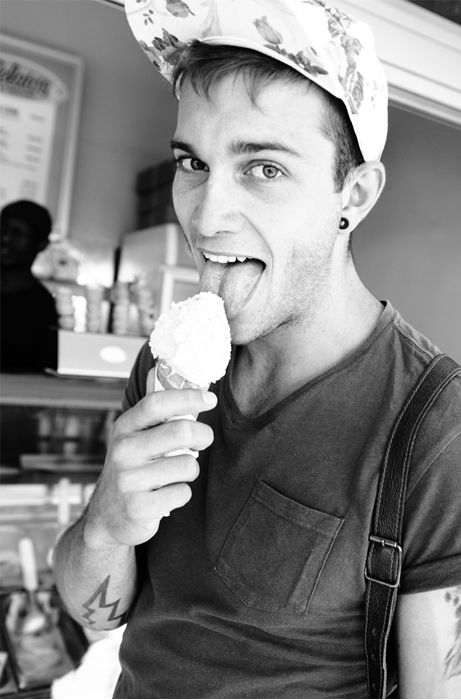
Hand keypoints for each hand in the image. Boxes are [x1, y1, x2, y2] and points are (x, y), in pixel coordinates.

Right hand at [84, 375, 215, 546]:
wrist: (107, 518)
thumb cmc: (132, 469)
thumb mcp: (134, 437)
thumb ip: (153, 411)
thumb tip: (167, 372)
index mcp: (124, 428)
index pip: (157, 402)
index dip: (188, 397)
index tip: (209, 399)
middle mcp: (123, 451)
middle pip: (180, 431)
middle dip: (202, 435)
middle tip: (202, 440)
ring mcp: (129, 481)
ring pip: (187, 465)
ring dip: (190, 469)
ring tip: (175, 473)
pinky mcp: (139, 508)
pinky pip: (183, 493)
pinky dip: (182, 494)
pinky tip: (166, 495)